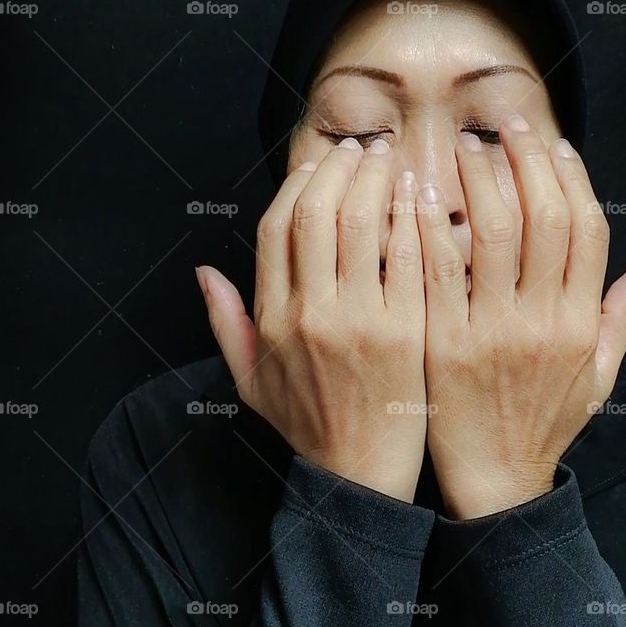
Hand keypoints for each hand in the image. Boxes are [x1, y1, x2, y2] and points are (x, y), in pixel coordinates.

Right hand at [196, 138, 427, 502]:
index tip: (318, 166)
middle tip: (362, 150)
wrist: (362, 477)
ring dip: (377, 180)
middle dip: (341, 169)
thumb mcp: (250, 382)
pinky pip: (409, 255)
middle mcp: (310, 313)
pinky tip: (422, 197)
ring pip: (364, 223)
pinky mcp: (406, 331)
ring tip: (392, 161)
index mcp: (272, 320)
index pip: (275, 229)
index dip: (297, 187)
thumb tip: (203, 272)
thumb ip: (225, 323)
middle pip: (318, 213)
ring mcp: (360, 320)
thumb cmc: (310, 427)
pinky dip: (413, 218)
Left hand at [416, 116, 625, 519]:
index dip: (572, 179)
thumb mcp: (598, 378)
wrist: (496, 481)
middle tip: (506, 128)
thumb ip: (620, 320)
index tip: (554, 146)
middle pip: (543, 217)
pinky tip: (419, 192)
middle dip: (525, 161)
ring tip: (465, 147)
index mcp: (581, 323)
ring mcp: (492, 330)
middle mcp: (543, 321)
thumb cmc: (545, 426)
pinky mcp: (444, 341)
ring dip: (479, 179)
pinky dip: (428, 223)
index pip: (587, 230)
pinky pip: (438, 268)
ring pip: (493, 232)